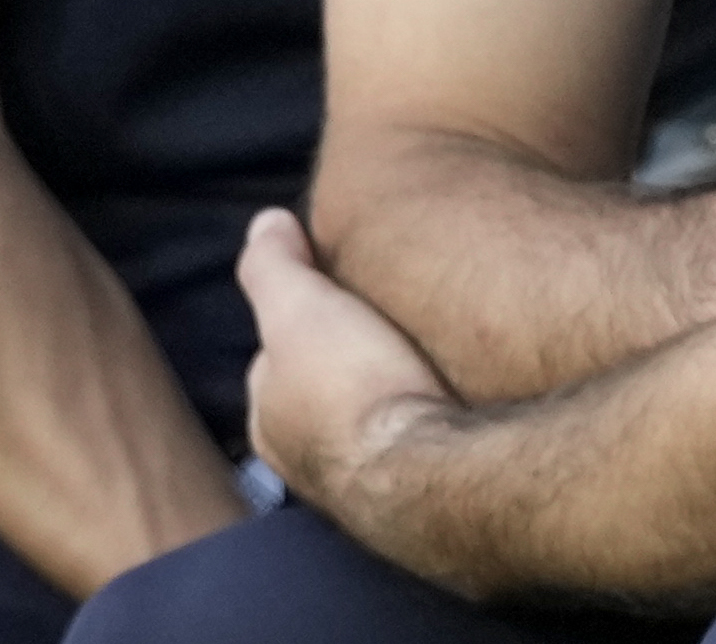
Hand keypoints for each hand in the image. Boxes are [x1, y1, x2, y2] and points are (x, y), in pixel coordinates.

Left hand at [239, 209, 452, 508]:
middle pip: (324, 388)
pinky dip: (424, 412)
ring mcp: (364, 483)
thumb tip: (266, 223)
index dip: (300, 313)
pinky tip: (449, 395)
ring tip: (422, 351)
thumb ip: (272, 264)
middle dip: (347, 356)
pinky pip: (414, 439)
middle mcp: (308, 461)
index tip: (334, 285)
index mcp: (270, 420)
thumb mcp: (298, 306)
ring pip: (370, 417)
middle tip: (382, 318)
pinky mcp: (418, 492)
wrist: (429, 475)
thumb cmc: (352, 388)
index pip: (275, 356)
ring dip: (389, 387)